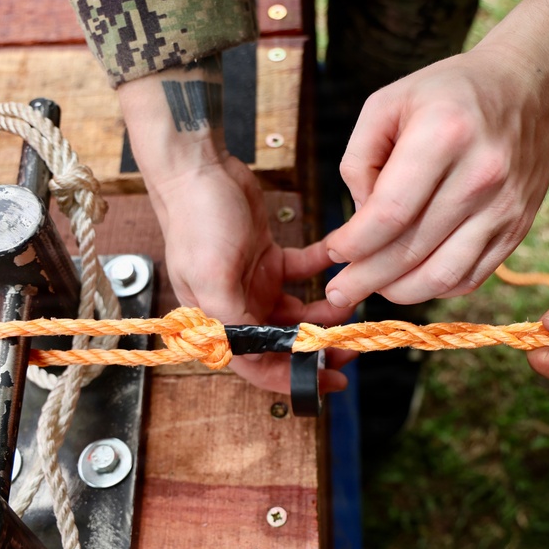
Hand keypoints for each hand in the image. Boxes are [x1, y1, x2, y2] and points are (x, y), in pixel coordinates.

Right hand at [150, 158, 356, 393]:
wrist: (198, 166)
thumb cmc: (196, 219)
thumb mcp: (212, 276)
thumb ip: (233, 322)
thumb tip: (258, 356)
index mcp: (217, 319)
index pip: (258, 364)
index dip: (295, 379)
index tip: (330, 382)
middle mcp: (237, 306)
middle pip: (284, 342)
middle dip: (318, 348)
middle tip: (351, 348)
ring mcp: (254, 281)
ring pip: (299, 311)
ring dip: (327, 312)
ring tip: (352, 302)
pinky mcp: (269, 255)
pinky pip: (304, 271)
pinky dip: (325, 269)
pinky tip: (342, 263)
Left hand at [321, 0, 548, 308]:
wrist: (531, 89)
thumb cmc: (449, 94)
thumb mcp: (388, 103)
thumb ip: (360, 160)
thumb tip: (358, 223)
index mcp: (444, 135)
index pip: (390, 214)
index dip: (354, 243)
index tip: (332, 251)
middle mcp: (480, 175)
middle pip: (411, 251)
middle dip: (365, 279)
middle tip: (337, 292)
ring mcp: (504, 208)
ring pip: (441, 276)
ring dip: (397, 292)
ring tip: (371, 288)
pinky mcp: (517, 229)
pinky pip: (469, 278)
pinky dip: (433, 289)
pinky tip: (410, 281)